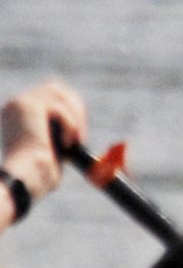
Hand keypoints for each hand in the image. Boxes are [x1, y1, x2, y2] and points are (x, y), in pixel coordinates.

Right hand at [0, 79, 90, 212]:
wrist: (26, 179)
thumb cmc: (39, 174)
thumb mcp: (51, 149)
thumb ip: (59, 134)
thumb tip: (78, 133)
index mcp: (18, 114)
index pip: (49, 97)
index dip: (70, 112)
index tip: (79, 135)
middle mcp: (16, 105)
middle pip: (55, 88)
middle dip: (76, 108)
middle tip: (82, 135)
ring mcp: (19, 102)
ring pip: (59, 94)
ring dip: (75, 118)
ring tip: (75, 141)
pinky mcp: (27, 105)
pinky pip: (59, 107)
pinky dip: (69, 125)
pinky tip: (66, 143)